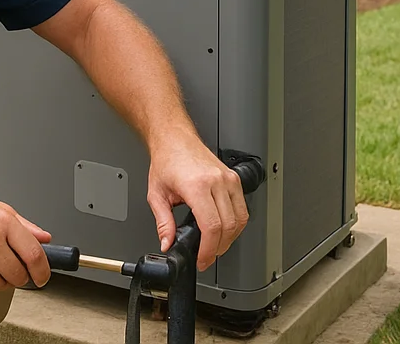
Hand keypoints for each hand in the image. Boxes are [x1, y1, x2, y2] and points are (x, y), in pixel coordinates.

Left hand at [148, 135, 247, 271]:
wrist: (175, 139)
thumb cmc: (167, 160)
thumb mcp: (157, 194)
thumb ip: (163, 222)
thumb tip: (167, 243)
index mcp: (196, 185)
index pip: (211, 226)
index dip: (208, 250)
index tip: (202, 259)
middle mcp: (216, 181)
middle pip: (228, 226)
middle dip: (218, 248)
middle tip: (207, 256)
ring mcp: (228, 179)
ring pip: (240, 219)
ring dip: (230, 238)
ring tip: (215, 245)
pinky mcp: (234, 178)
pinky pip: (242, 208)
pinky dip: (236, 223)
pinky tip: (224, 229)